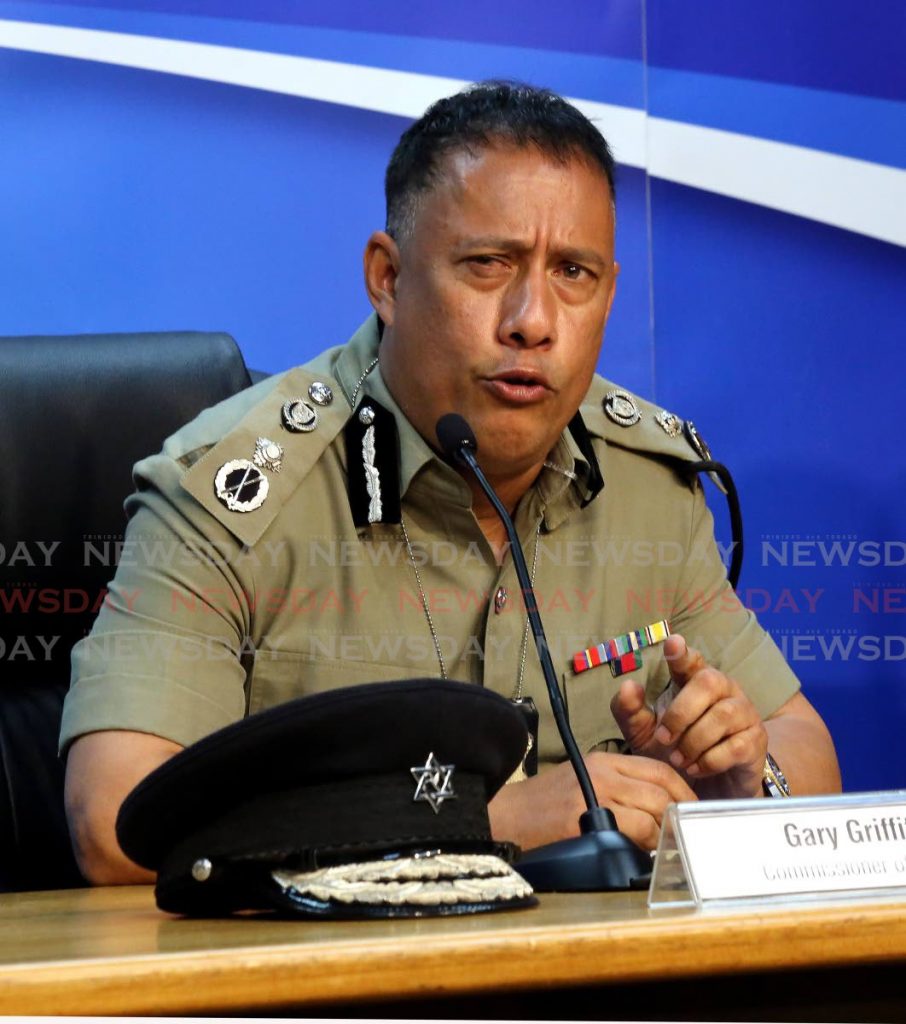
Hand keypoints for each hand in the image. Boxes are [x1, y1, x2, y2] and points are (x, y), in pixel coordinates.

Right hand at [488, 751, 695, 851]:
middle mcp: (602, 774)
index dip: (683, 791)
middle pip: (660, 793)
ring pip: (651, 816)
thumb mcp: (582, 780)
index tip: (691, 810)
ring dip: (661, 836)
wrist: (504, 816)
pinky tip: (638, 854)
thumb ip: (619, 787)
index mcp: (603, 761)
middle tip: (681, 836)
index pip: (659, 770)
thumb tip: (660, 810)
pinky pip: (632, 834)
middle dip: (677, 817)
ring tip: (657, 849)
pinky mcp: (586, 822)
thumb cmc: (542, 805)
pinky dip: (642, 847)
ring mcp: (594, 797)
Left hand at [610, 633, 767, 798]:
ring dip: (694, 741)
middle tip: (663, 738)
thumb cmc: (675, 751)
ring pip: (723, 715)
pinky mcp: (755, 742)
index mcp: (693, 682)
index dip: (682, 653)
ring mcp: (744, 713)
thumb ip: (629, 711)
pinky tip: (696, 768)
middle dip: (681, 712)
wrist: (706, 788)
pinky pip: (735, 746)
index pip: (691, 660)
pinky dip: (710, 760)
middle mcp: (724, 690)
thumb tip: (628, 686)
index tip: (672, 643)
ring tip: (679, 760)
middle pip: (708, 681)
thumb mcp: (644, 733)